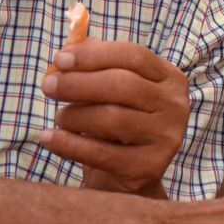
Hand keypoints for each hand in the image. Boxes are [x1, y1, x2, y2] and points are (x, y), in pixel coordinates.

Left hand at [39, 40, 188, 196]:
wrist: (123, 176)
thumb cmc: (113, 122)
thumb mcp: (108, 90)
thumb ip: (93, 63)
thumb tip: (69, 47)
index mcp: (169, 78)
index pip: (134, 55)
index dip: (94, 55)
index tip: (60, 59)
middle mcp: (175, 106)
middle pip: (123, 85)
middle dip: (79, 83)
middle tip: (48, 86)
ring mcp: (166, 138)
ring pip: (112, 118)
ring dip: (74, 115)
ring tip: (59, 117)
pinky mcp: (150, 168)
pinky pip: (102, 153)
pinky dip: (69, 144)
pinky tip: (48, 138)